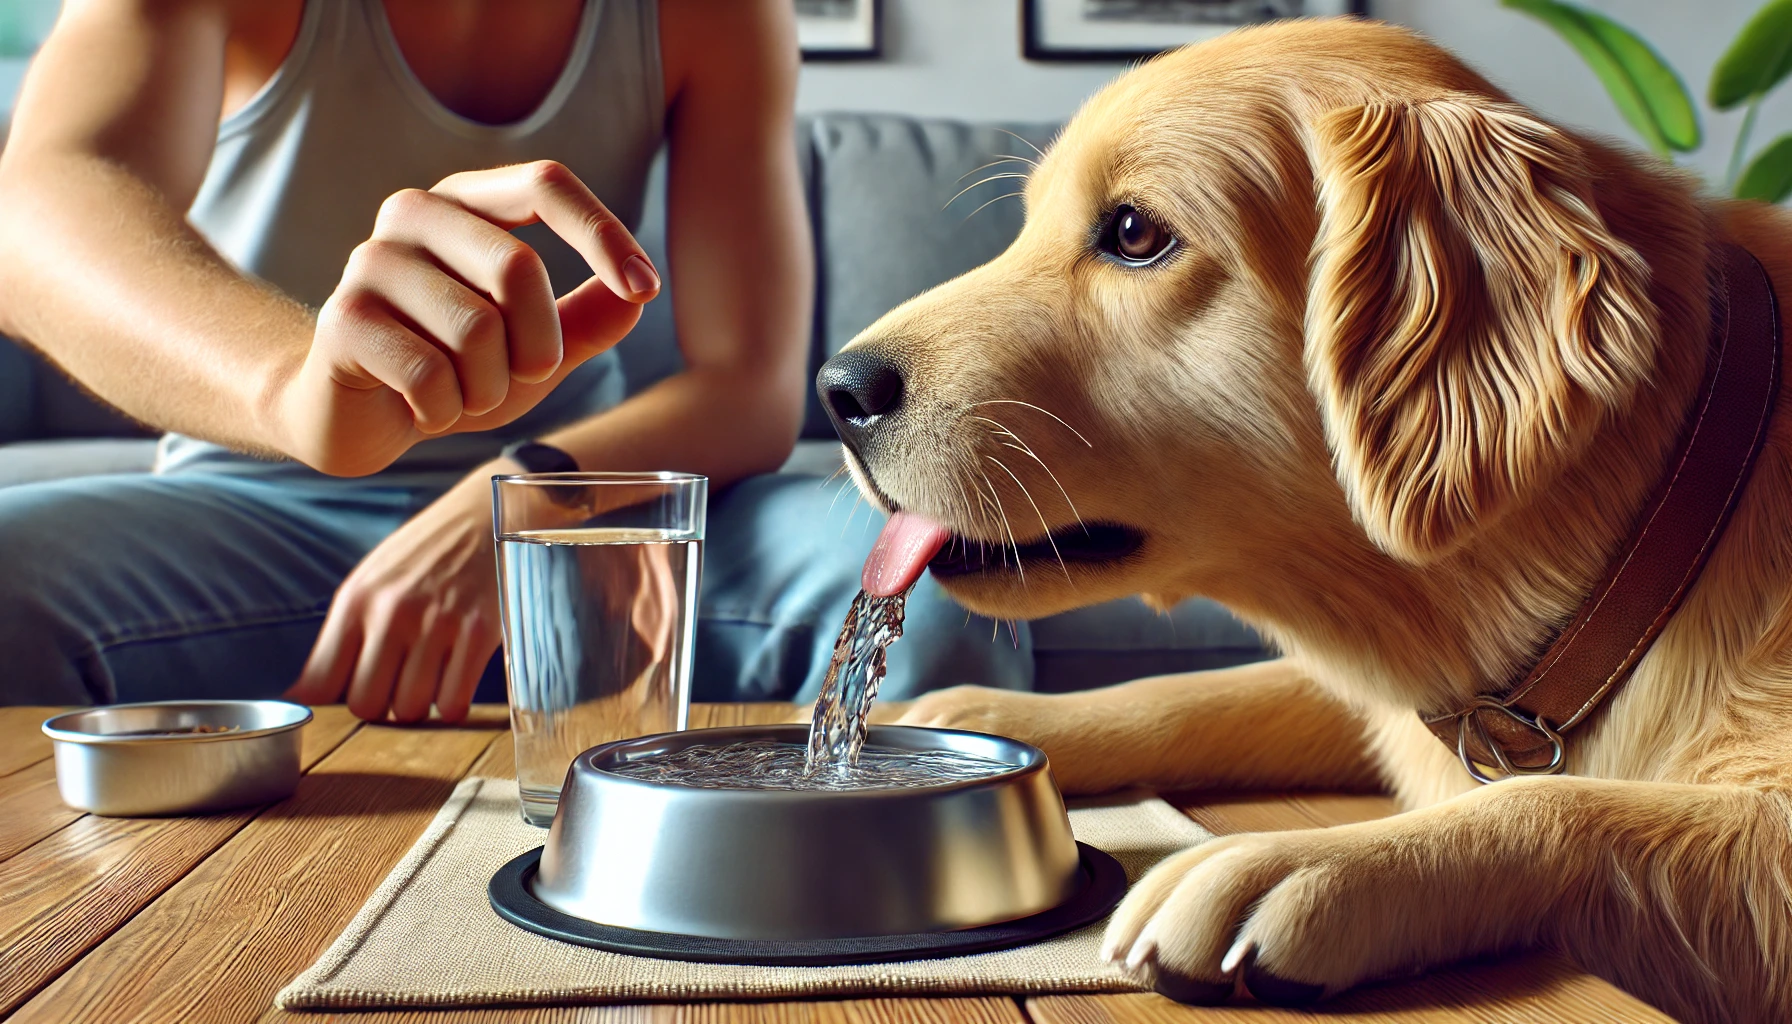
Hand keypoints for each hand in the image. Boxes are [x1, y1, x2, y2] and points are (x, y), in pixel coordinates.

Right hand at [276, 161, 659, 476]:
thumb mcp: (533, 347)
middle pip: (517, 267)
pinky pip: (430, 374)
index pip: (544, 183)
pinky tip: (422, 409)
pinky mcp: (343, 319)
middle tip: (520, 376)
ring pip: (476, 329)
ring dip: (489, 387)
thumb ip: (588, 320)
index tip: (645, 288)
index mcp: (465, 202)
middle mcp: (413, 214)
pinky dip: (445, 410)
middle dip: (540, 345)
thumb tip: (639, 294)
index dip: (602, 233)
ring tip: (462, 393)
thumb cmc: (454, 368)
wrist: (358, 417)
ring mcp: (370, 261)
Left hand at [285, 464, 505, 721]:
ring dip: (419, 705)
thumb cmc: (427, 552)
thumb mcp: (373, 579)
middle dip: (380, 705)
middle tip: (396, 685)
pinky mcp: (479, 633)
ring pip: (409, 709)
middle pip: (365, 705)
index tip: (349, 695)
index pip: (320, 682)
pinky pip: (453, 703)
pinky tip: (456, 680)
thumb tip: (300, 694)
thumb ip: (342, 634)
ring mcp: (437, 624)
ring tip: (428, 679)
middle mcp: (391, 612)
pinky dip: (452, 704)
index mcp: (357, 599)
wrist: (488, 514)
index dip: (332, 701)